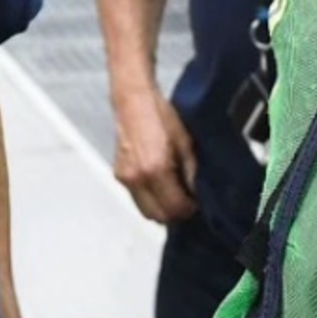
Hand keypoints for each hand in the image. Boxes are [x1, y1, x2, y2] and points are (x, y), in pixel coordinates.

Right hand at [111, 87, 198, 224]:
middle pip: (158, 217)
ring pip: (146, 211)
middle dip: (175, 214)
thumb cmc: (162, 116)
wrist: (133, 101)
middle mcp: (138, 178)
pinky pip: (137, 199)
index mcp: (156, 169)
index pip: (175, 208)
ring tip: (174, 195)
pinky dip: (150, 200)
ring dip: (161, 209)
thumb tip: (197, 195)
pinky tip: (160, 186)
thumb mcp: (186, 143)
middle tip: (187, 202)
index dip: (189, 210)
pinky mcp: (119, 175)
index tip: (197, 203)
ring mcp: (125, 178)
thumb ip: (192, 174)